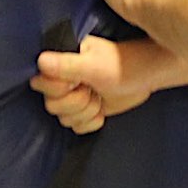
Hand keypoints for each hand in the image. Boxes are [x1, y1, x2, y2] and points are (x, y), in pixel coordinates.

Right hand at [30, 35, 153, 133]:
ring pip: (64, 118)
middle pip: (52, 105)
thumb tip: (41, 61)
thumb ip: (67, 65)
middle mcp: (62, 78)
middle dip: (78, 103)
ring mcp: (72, 95)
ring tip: (100, 97)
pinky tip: (102, 109)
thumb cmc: (124, 65)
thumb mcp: (95, 65)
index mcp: (61, 60)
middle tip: (93, 90)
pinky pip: (75, 127)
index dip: (60, 89)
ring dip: (87, 112)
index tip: (79, 83)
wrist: (146, 76)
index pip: (41, 83)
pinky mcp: (83, 109)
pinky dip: (91, 122)